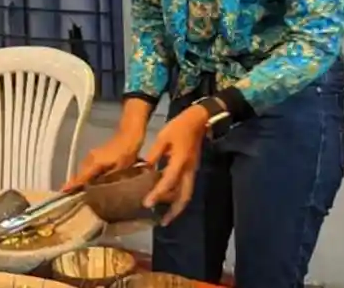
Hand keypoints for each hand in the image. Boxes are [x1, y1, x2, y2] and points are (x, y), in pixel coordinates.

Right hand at [63, 132, 142, 190]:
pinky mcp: (97, 153)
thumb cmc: (126, 152)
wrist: (129, 134)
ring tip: (79, 188)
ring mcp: (93, 154)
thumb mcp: (120, 168)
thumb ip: (107, 178)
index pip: (81, 176)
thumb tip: (98, 187)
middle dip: (75, 182)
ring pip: (84, 168)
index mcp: (95, 162)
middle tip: (71, 193)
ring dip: (81, 177)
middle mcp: (91, 158)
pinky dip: (86, 172)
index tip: (63, 191)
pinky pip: (88, 165)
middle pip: (80, 173)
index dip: (72, 185)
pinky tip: (91, 178)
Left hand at [142, 104, 210, 225]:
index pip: (167, 182)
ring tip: (166, 217)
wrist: (198, 120)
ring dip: (177, 207)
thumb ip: (154, 155)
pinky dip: (179, 198)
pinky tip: (170, 202)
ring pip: (187, 194)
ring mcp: (192, 171)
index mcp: (179, 161)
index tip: (147, 204)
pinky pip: (186, 188)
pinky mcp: (192, 170)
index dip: (157, 194)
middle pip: (183, 196)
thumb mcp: (162, 138)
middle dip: (174, 211)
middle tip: (162, 222)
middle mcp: (188, 170)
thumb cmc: (178, 127)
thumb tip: (145, 169)